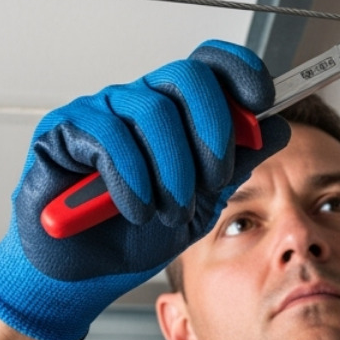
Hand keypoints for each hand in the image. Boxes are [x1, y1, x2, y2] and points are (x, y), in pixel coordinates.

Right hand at [0, 41, 290, 339]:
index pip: (211, 64)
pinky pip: (108, 137)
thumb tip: (277, 127)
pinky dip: (132, 179)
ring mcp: (100, 110)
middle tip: (215, 179)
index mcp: (176, 110)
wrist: (87, 275)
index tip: (262, 99)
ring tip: (170, 210)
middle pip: (188, 76)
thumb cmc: (138, 235)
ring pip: (153, 111)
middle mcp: (139, 100)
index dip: (241, 71)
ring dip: (174, 171)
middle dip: (214, 130)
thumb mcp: (203, 203)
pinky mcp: (62, 129)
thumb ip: (236, 164)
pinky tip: (136, 209)